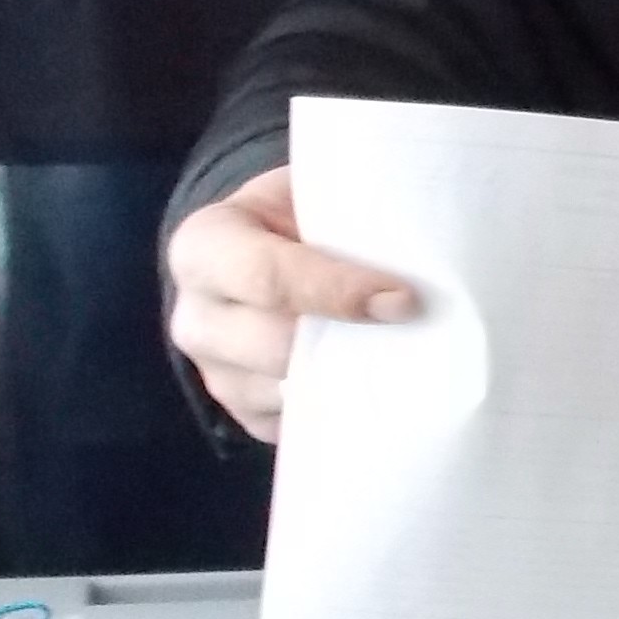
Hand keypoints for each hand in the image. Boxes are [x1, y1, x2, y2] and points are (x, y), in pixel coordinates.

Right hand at [162, 166, 412, 441]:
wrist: (264, 256)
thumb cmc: (296, 219)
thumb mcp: (310, 193)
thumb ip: (346, 211)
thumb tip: (423, 241)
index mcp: (203, 247)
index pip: (265, 276)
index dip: (336, 289)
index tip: (404, 298)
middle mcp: (195, 319)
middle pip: (276, 347)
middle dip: (353, 340)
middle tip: (420, 331)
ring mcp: (217, 376)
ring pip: (292, 393)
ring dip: (354, 379)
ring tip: (407, 356)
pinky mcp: (246, 417)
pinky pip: (302, 425)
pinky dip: (345, 408)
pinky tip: (378, 382)